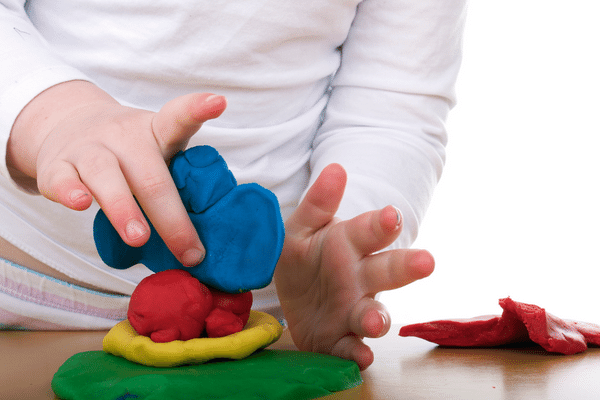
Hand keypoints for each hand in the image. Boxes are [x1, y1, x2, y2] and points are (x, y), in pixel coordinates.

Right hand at [7, 81, 226, 266]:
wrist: (68, 122)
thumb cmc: (128, 150)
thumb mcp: (154, 149)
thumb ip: (177, 180)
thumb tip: (199, 244)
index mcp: (154, 132)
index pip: (177, 118)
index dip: (197, 109)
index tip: (218, 103)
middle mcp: (121, 136)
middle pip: (150, 176)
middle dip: (170, 217)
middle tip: (189, 251)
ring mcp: (87, 149)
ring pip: (105, 176)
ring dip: (124, 209)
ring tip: (139, 238)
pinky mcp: (55, 166)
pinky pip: (61, 180)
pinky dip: (69, 193)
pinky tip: (80, 204)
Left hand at [274, 163, 434, 369]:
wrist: (294, 293)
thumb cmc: (305, 254)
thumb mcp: (302, 228)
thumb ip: (318, 203)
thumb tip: (336, 169)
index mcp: (351, 244)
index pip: (371, 231)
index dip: (382, 224)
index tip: (392, 216)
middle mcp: (360, 277)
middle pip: (388, 271)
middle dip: (406, 267)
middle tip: (426, 262)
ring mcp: (352, 309)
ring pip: (373, 312)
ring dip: (378, 318)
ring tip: (377, 322)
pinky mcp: (339, 338)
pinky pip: (350, 347)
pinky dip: (356, 353)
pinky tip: (361, 357)